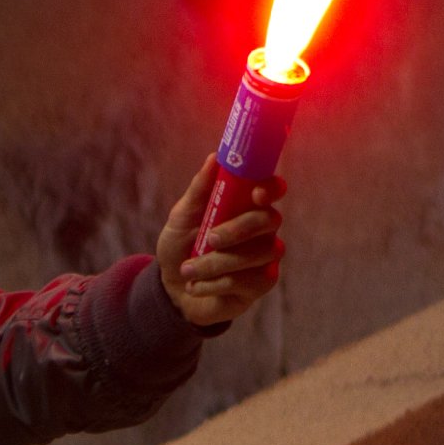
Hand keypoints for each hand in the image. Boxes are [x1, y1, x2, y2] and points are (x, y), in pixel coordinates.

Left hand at [157, 155, 285, 328]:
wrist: (171, 287)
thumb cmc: (181, 245)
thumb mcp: (182, 216)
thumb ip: (200, 189)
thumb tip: (215, 157)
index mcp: (245, 205)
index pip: (272, 188)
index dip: (271, 188)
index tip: (256, 194)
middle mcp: (262, 228)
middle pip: (270, 220)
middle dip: (238, 229)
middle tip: (210, 239)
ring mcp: (265, 256)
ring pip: (257, 253)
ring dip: (216, 263)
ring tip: (188, 271)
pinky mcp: (263, 282)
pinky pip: (248, 280)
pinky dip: (215, 284)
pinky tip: (196, 286)